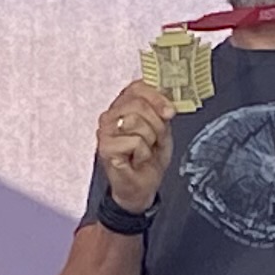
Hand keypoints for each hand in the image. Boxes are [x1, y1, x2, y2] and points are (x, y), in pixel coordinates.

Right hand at [93, 82, 171, 214]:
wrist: (143, 186)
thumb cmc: (149, 158)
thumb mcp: (162, 129)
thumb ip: (161, 112)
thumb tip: (167, 104)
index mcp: (123, 105)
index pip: (137, 87)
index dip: (157, 98)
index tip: (169, 112)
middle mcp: (111, 115)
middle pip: (138, 104)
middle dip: (156, 124)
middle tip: (155, 140)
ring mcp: (105, 131)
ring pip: (135, 121)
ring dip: (149, 139)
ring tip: (145, 150)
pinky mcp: (105, 147)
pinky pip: (135, 141)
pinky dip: (143, 153)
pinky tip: (138, 160)